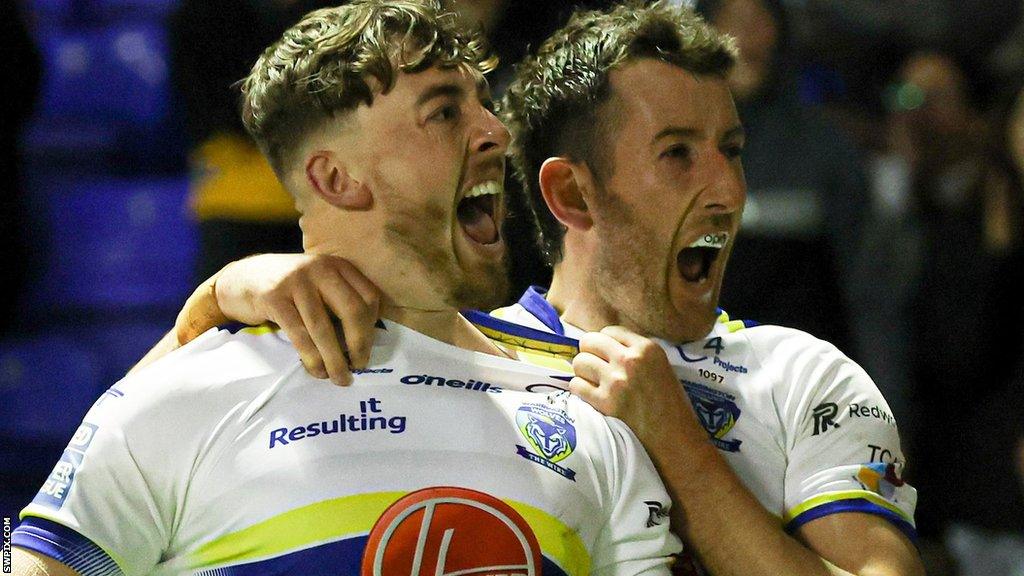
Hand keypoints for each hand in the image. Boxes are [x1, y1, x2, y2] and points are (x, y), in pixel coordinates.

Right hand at [181, 253, 379, 384]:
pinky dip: (311, 358)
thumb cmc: (288, 288)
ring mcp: (296, 282)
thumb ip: (340, 301)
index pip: (368, 297)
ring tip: (339, 378)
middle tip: (359, 367)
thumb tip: (363, 343)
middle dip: (360, 344)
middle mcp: (321, 268)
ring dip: (335, 359)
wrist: (241, 279)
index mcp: (337, 265)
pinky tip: (316, 371)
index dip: (372, 327)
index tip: (367, 349)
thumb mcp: (318, 284)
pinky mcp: (274, 298)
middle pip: (352, 311)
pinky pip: (299, 334)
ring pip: (324, 328)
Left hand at [570, 326, 697, 444]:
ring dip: (583, 372)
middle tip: (594, 366)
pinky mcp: (605, 401)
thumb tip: (605, 346)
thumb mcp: (661, 367)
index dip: (604, 342)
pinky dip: (579, 390)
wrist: (675, 438)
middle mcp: (630, 360)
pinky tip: (590, 395)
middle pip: (590, 341)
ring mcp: (616, 380)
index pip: (610, 331)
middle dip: (589, 353)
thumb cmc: (671, 404)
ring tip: (592, 382)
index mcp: (648, 348)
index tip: (605, 354)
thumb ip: (636, 353)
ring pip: (579, 362)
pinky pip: (576, 385)